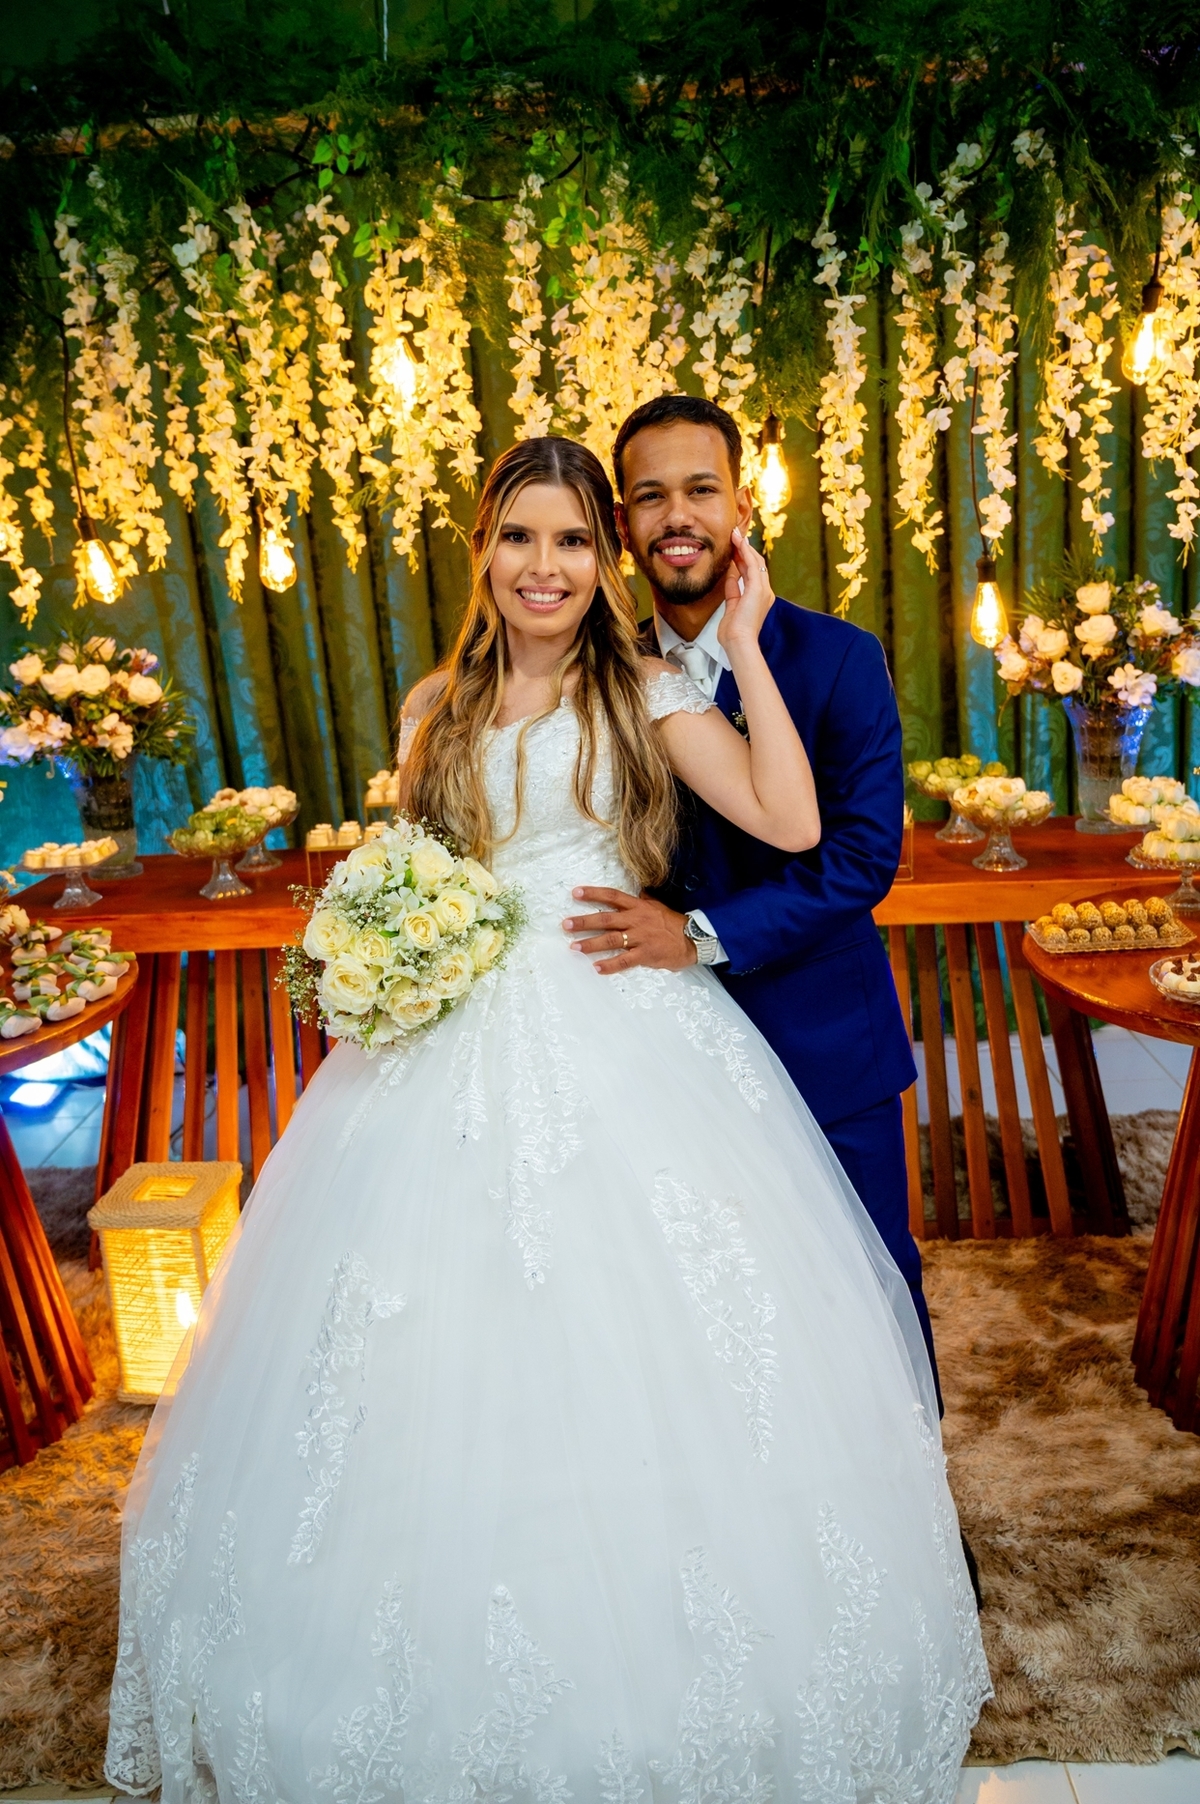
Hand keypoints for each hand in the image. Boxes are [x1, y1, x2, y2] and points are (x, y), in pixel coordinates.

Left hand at [563, 887, 696, 974]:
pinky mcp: (645, 955)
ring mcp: (640, 938)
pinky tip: (596, 967)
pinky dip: (610, 965)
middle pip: (605, 919)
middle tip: (566, 924)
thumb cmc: (674, 923)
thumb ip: (645, 900)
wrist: (694, 939)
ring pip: (611, 940)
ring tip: (574, 946)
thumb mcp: (658, 906)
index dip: (593, 894)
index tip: (575, 893)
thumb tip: (638, 891)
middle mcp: (636, 920)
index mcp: (639, 907)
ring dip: (591, 944)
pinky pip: (624, 961)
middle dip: (584, 921)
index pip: (612, 897)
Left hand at [716, 527, 773, 660]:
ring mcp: (763, 590)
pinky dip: (745, 552)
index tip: (734, 548)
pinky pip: (752, 565)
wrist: (739, 643)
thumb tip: (729, 577)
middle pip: (755, 565)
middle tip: (734, 535)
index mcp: (759, 598)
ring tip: (735, 534)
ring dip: (744, 547)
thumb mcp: (731, 608)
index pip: (751, 573)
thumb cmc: (733, 633)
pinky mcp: (758, 588)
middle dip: (744, 549)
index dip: (742, 559)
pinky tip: (738, 542)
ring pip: (755, 561)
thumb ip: (732, 592)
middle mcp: (764, 592)